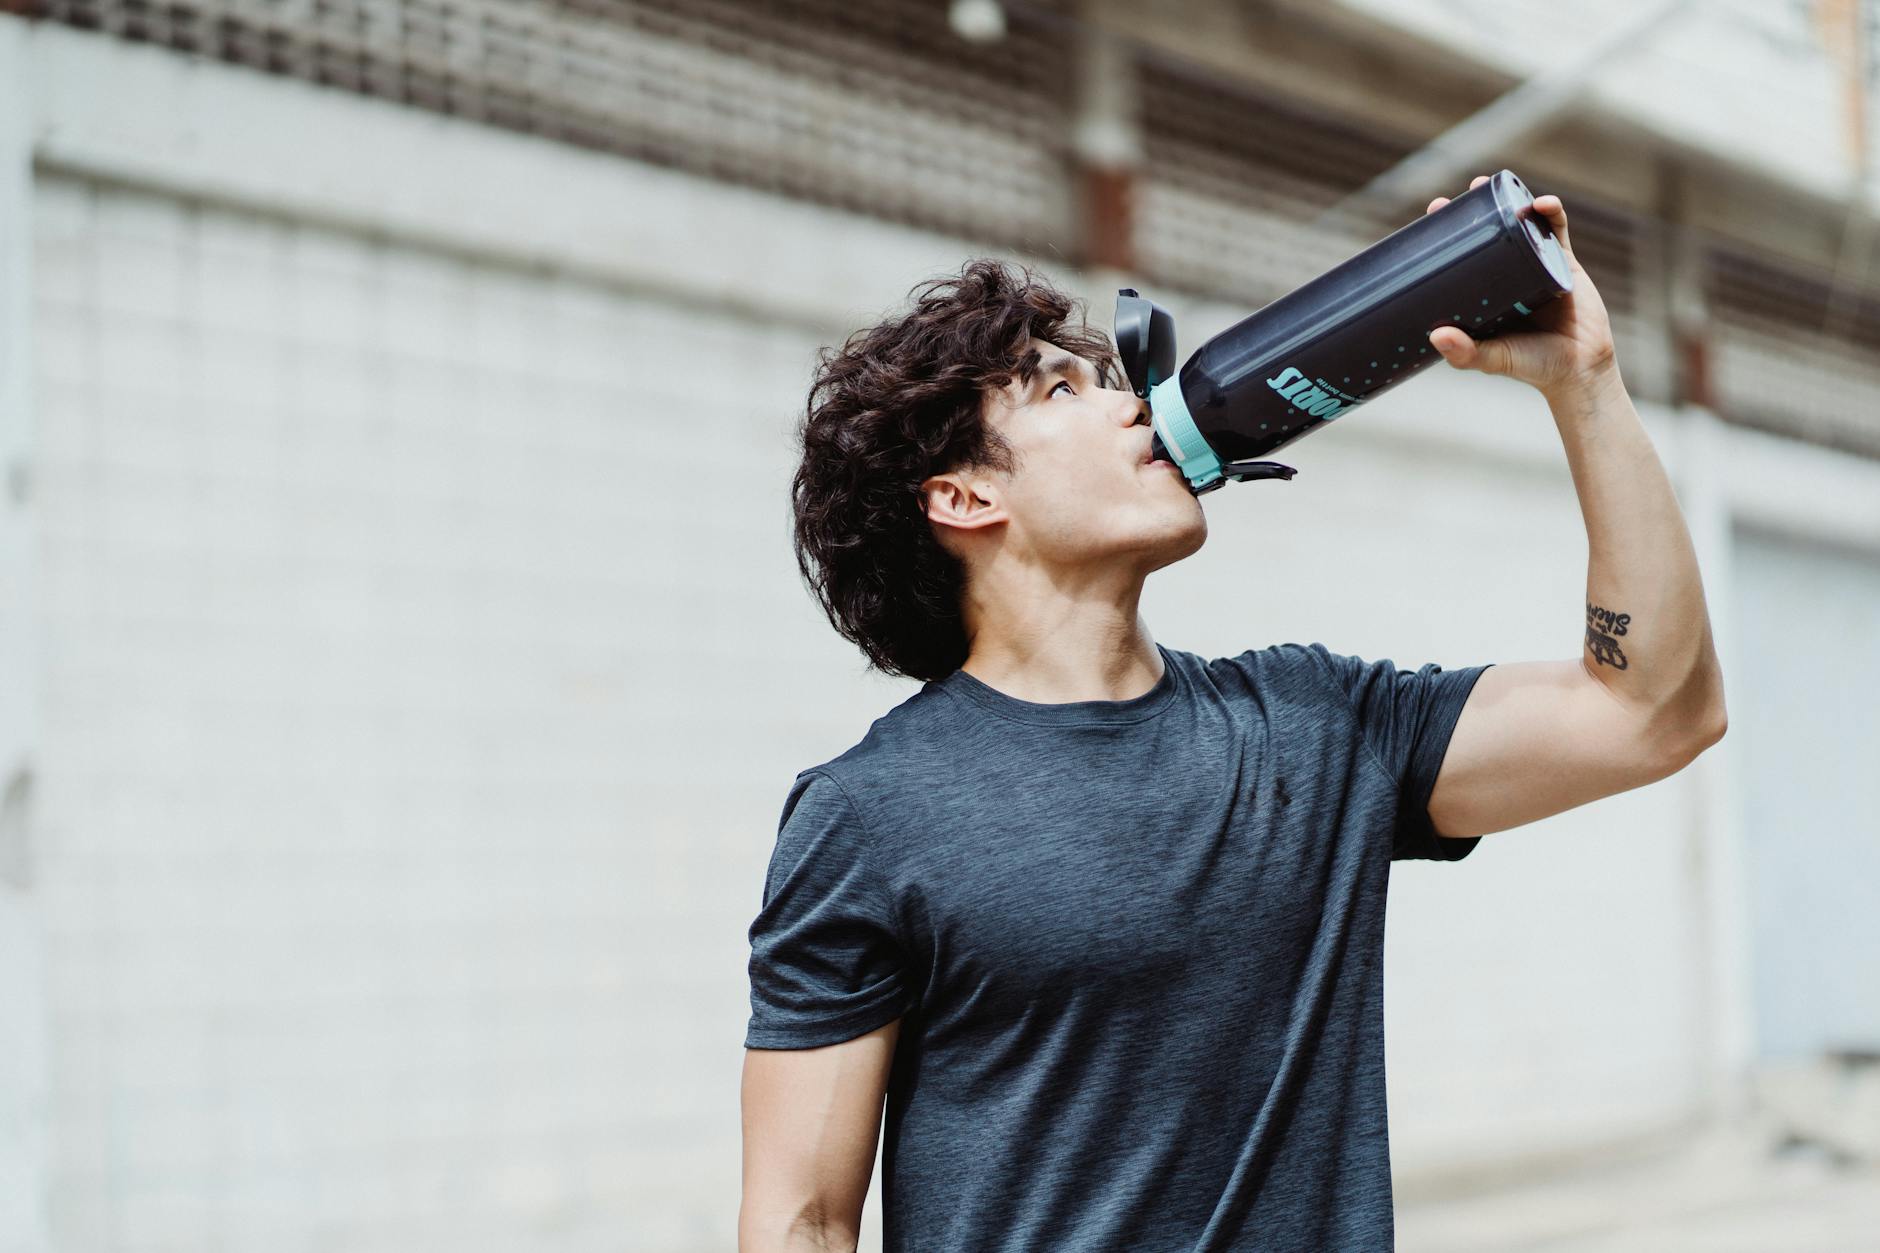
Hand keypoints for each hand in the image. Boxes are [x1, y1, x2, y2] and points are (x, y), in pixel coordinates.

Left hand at [1424, 176, 1616, 398]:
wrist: (1579, 370)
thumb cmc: (1532, 365)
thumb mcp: (1494, 358)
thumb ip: (1466, 353)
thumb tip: (1435, 335)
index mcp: (1485, 290)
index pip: (1464, 254)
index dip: (1450, 233)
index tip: (1434, 215)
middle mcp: (1508, 272)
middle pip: (1491, 230)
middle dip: (1478, 207)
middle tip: (1463, 193)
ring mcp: (1536, 263)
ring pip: (1522, 223)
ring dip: (1510, 199)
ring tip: (1492, 184)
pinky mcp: (1563, 261)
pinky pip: (1556, 230)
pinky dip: (1550, 212)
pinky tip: (1541, 203)